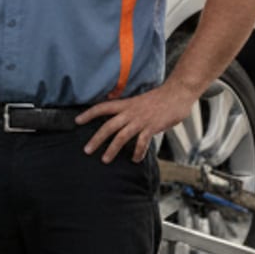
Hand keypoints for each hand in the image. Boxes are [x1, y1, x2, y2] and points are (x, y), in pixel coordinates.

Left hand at [76, 83, 195, 162]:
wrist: (177, 93)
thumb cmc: (159, 98)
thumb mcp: (138, 101)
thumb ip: (129, 110)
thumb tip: (120, 119)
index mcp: (125, 104)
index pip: (102, 107)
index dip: (89, 113)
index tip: (77, 121)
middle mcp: (130, 112)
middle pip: (108, 126)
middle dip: (96, 139)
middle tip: (87, 150)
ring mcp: (141, 120)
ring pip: (121, 136)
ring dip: (112, 149)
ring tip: (105, 160)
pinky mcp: (152, 127)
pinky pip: (142, 142)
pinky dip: (138, 152)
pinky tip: (135, 159)